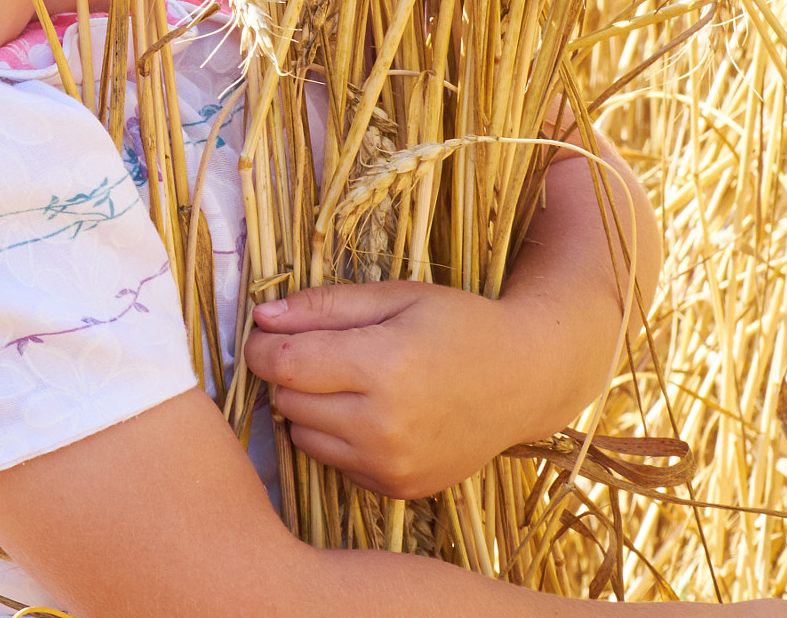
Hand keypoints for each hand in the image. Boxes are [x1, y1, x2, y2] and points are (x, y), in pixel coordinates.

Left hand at [243, 280, 586, 500]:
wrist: (526, 380)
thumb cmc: (458, 325)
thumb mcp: (394, 297)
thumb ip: (323, 306)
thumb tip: (262, 318)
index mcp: (383, 366)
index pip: (282, 364)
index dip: (261, 345)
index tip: (267, 331)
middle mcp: (384, 425)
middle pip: (287, 400)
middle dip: (289, 373)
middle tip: (321, 351)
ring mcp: (392, 464)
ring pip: (303, 435)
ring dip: (310, 407)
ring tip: (351, 381)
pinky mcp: (399, 488)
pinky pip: (333, 462)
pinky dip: (337, 438)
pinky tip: (372, 413)